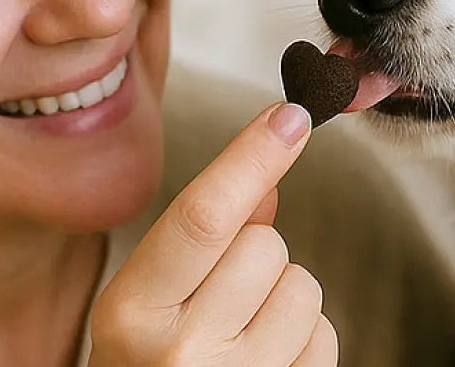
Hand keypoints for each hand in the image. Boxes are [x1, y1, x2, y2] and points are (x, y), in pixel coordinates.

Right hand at [88, 103, 337, 365]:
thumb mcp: (148, 306)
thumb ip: (201, 241)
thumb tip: (267, 178)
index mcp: (129, 312)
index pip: (204, 217)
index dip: (252, 156)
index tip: (294, 112)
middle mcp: (177, 353)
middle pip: (265, 247)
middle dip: (259, 256)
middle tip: (224, 299)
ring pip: (303, 288)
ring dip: (285, 301)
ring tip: (242, 340)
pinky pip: (325, 338)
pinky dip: (305, 344)